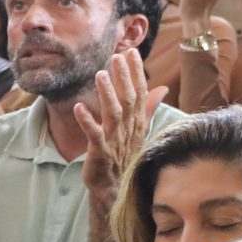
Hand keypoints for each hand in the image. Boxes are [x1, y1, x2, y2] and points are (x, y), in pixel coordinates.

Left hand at [71, 50, 163, 199]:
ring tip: (100, 74)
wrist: (117, 189)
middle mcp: (129, 129)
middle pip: (128, 100)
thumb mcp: (140, 129)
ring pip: (114, 114)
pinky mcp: (101, 153)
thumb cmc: (127, 156)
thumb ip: (149, 107)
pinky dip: (87, 122)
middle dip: (124, 78)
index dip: (136, 72)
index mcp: (138, 122)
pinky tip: (79, 108)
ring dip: (107, 94)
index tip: (132, 52)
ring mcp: (116, 141)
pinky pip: (95, 136)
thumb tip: (162, 88)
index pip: (140, 93)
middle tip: (118, 57)